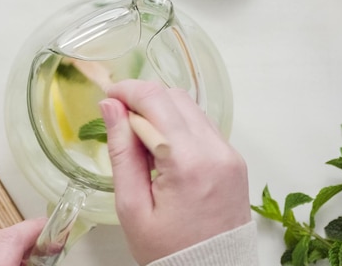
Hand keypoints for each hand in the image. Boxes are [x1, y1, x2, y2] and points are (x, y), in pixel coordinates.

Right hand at [99, 80, 250, 265]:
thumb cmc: (169, 250)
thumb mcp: (132, 205)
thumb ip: (121, 151)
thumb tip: (111, 108)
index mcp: (188, 162)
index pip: (155, 101)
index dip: (127, 92)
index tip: (108, 97)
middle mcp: (215, 151)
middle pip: (174, 97)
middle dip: (143, 98)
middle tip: (119, 118)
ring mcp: (228, 154)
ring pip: (190, 107)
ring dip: (161, 111)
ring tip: (140, 140)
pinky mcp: (233, 160)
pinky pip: (202, 126)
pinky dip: (178, 126)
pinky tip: (163, 149)